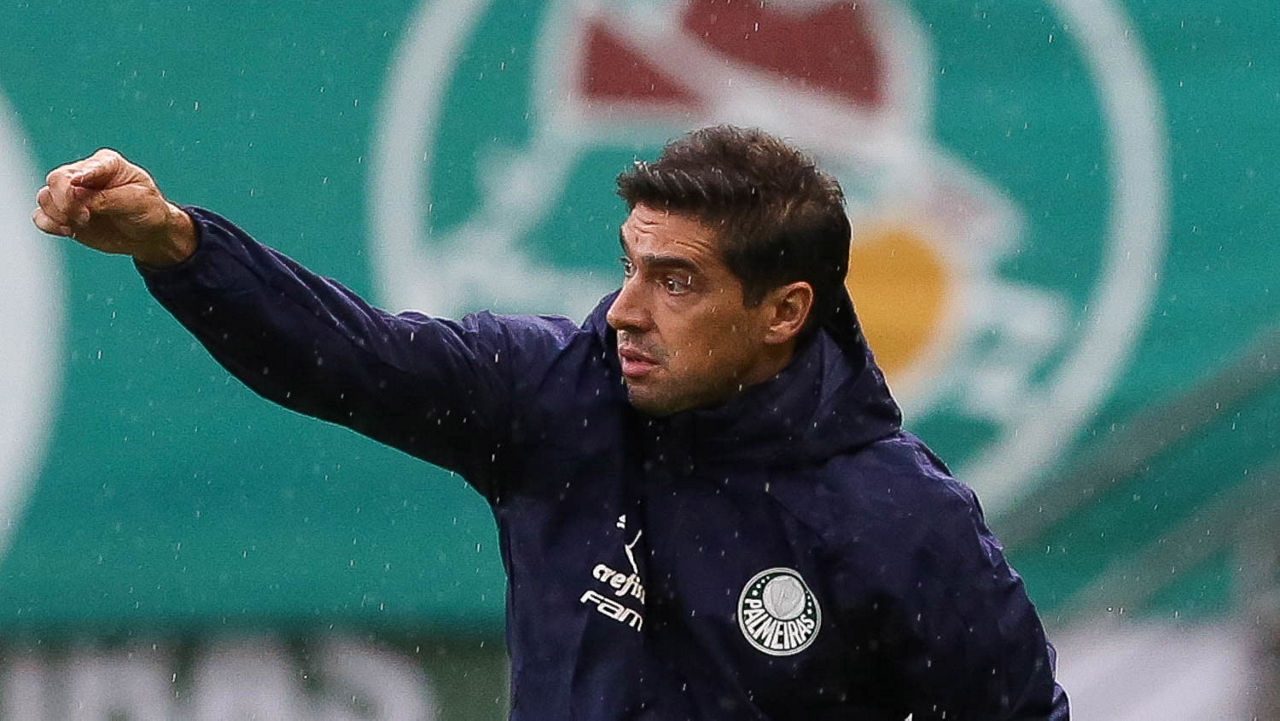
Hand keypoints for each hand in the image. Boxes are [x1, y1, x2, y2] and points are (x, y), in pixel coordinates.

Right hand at [33, 148, 195, 266]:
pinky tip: (67, 231)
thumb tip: (78, 196)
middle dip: (66, 201)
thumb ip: (107, 198)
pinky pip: (41, 216)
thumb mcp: (138, 202)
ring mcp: (72, 195)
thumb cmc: (148, 211)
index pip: (87, 166)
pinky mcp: (65, 214)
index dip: (81, 176)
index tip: (78, 184)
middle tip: (85, 216)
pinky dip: (48, 224)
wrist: (148, 234)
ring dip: (57, 213)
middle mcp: (84, 176)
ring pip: (45, 197)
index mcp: (107, 164)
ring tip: (81, 224)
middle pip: (57, 180)